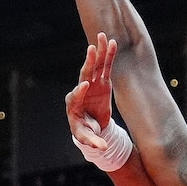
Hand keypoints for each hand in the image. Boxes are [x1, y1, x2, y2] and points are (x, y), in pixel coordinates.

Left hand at [66, 32, 116, 146]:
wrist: (91, 126)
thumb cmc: (86, 132)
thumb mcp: (87, 138)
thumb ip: (93, 141)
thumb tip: (102, 148)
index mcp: (74, 105)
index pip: (76, 96)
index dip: (80, 91)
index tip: (85, 86)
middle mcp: (81, 91)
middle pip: (84, 75)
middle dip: (88, 63)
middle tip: (91, 50)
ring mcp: (92, 84)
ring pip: (95, 66)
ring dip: (99, 52)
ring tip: (102, 37)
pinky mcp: (101, 82)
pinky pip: (105, 67)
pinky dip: (108, 55)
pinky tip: (112, 43)